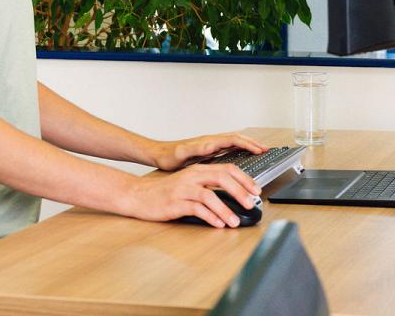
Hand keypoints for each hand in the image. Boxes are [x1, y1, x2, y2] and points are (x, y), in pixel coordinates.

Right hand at [120, 163, 261, 227]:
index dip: (244, 179)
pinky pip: (196, 209)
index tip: (256, 190)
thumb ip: (207, 187)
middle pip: (222, 178)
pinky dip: (210, 217)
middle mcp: (192, 176)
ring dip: (226, 209)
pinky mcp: (176, 202)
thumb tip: (231, 198)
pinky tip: (217, 224)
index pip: (227, 169)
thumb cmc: (165, 192)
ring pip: (210, 195)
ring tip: (235, 221)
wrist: (138, 195)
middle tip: (251, 203)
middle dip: (240, 191)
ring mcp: (184, 188)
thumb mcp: (188, 184)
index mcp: (198, 170)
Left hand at [150, 132, 265, 171]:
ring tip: (259, 152)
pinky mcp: (208, 152)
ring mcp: (210, 146)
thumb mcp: (182, 153)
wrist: (160, 155)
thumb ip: (196, 148)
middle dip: (252, 143)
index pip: (234, 140)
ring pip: (234, 143)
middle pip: (237, 139)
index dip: (248, 145)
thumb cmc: (169, 155)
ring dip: (247, 146)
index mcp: (209, 142)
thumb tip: (211, 145)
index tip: (260, 150)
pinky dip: (238, 151)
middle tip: (266, 150)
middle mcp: (211, 142)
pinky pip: (228, 149)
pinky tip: (242, 158)